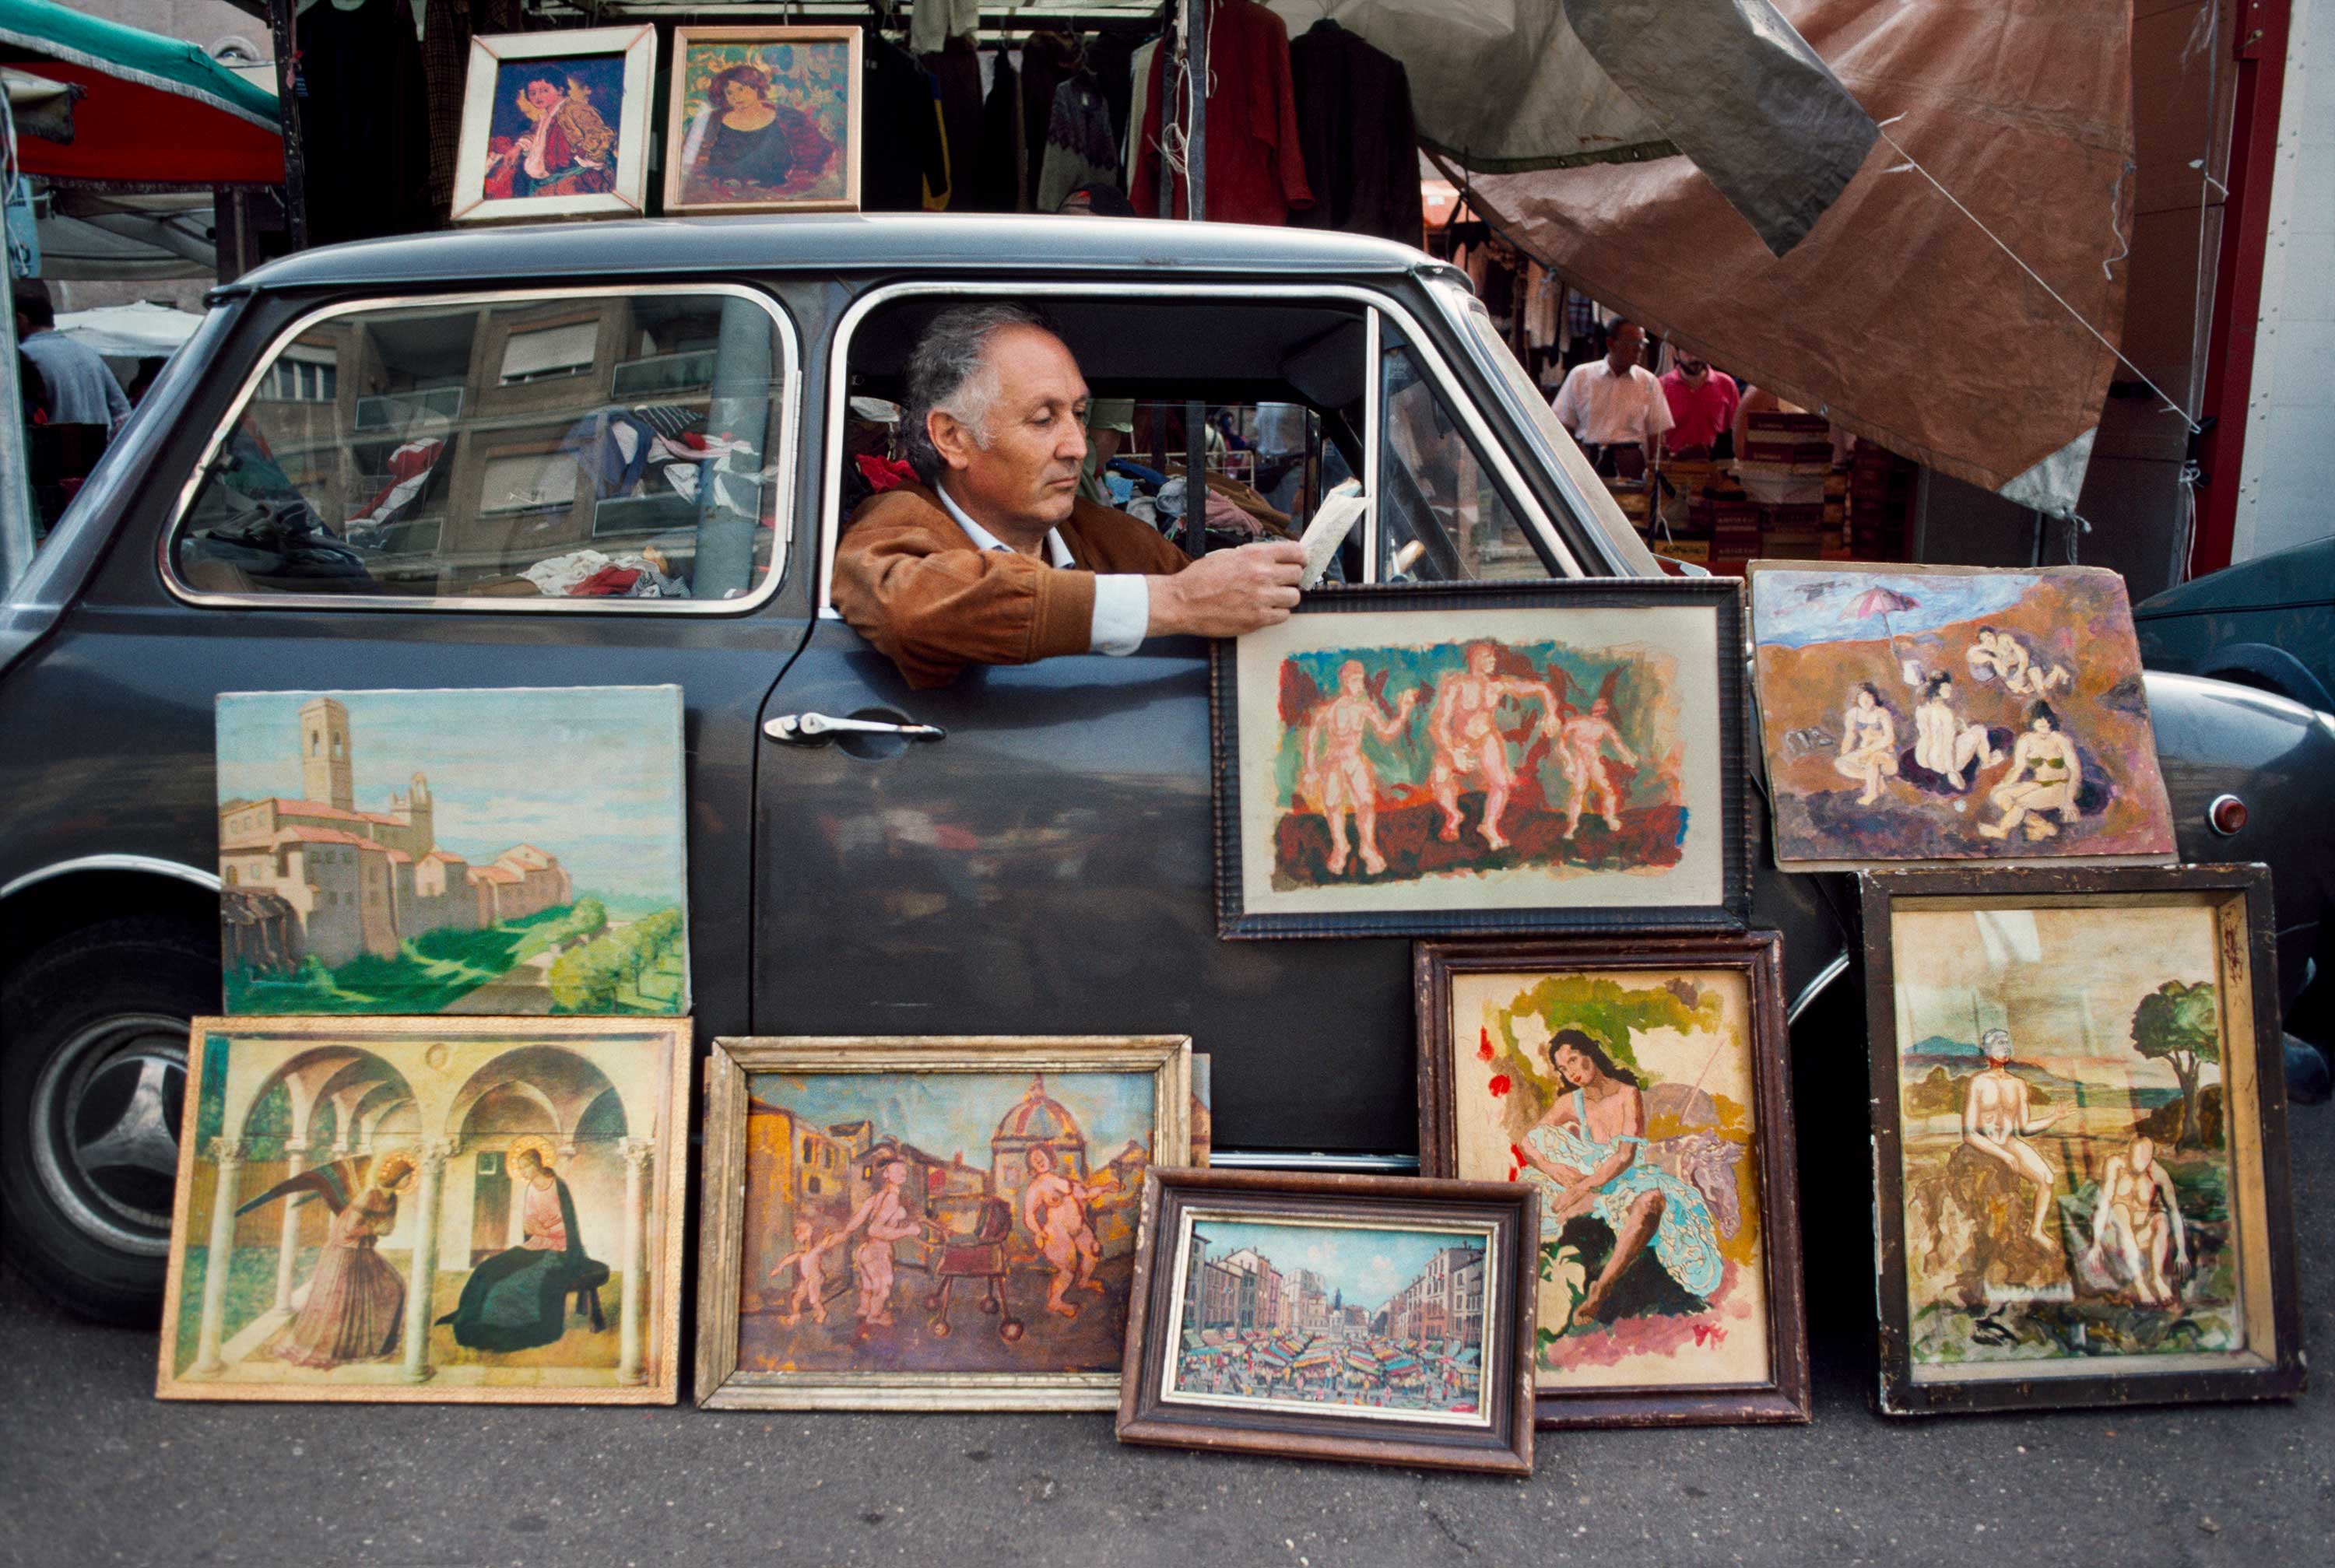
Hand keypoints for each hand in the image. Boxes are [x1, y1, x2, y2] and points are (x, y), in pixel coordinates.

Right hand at [1146, 540, 1305, 637]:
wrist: (1182, 602)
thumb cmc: (1200, 578)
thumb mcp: (1227, 555)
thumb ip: (1253, 556)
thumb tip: (1273, 558)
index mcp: (1255, 554)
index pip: (1295, 551)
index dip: (1300, 557)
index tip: (1299, 562)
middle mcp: (1262, 574)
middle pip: (1297, 574)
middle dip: (1291, 578)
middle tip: (1281, 582)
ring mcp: (1262, 598)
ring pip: (1294, 597)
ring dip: (1286, 597)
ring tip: (1272, 598)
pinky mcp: (1258, 619)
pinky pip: (1283, 615)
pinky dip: (1277, 613)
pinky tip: (1264, 610)